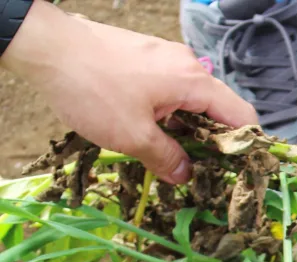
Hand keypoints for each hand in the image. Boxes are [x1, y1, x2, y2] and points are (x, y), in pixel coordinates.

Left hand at [1, 1, 256, 183]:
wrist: (45, 45)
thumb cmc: (91, 89)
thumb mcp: (132, 136)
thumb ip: (166, 158)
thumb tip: (185, 175)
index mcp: (194, 83)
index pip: (242, 116)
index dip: (246, 146)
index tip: (239, 172)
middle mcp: (187, 66)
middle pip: (218, 108)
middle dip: (213, 141)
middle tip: (201, 170)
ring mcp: (165, 58)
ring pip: (191, 99)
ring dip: (187, 128)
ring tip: (171, 154)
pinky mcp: (145, 57)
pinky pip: (170, 89)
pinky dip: (169, 112)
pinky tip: (150, 129)